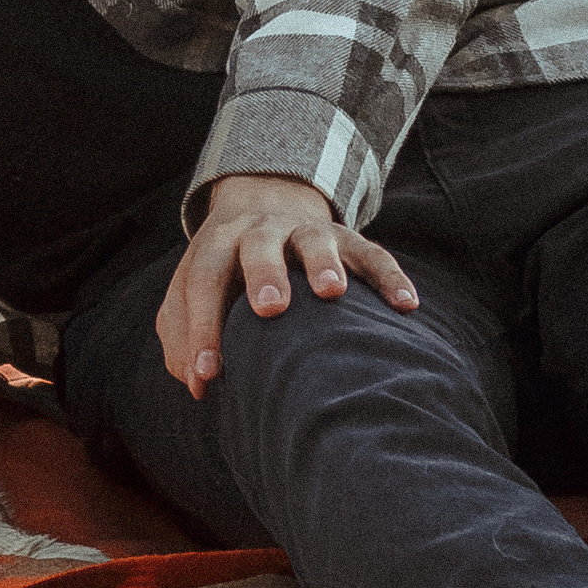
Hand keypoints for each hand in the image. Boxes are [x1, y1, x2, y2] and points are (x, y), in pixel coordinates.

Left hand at [156, 172, 419, 398]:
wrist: (264, 205)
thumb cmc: (224, 273)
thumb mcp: (192, 292)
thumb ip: (181, 332)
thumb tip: (196, 382)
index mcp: (217, 245)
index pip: (203, 282)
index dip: (201, 327)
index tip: (207, 375)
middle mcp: (261, 231)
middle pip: (258, 246)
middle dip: (263, 275)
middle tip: (269, 308)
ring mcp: (307, 232)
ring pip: (316, 241)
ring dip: (324, 264)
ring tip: (332, 293)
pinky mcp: (348, 240)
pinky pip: (372, 254)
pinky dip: (390, 278)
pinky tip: (406, 306)